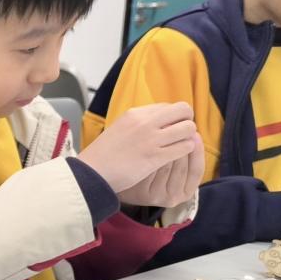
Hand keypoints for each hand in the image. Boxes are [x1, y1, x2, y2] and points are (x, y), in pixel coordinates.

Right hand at [76, 101, 198, 193]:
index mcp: (135, 113)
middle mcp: (145, 122)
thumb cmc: (103, 154)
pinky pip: (185, 147)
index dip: (173, 117)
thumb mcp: (119, 128)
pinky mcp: (156, 157)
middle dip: (186, 121)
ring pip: (188, 128)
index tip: (170, 127)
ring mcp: (152, 139)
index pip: (167, 106)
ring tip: (180, 145)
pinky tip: (177, 155)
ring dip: (188, 137)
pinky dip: (185, 150)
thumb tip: (158, 122)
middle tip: (181, 134)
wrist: (92, 173)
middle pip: (183, 110)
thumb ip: (138, 123)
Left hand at [115, 133, 204, 206]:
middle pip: (181, 168)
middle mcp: (172, 198)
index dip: (198, 152)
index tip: (196, 135)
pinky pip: (149, 169)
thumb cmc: (156, 171)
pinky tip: (152, 139)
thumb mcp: (175, 168)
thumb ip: (185, 155)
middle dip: (183, 145)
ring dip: (168, 146)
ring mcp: (156, 197)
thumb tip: (194, 133)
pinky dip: (152, 153)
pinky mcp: (141, 193)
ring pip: (166, 167)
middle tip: (180, 127)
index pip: (196, 171)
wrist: (127, 183)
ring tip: (167, 129)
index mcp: (185, 193)